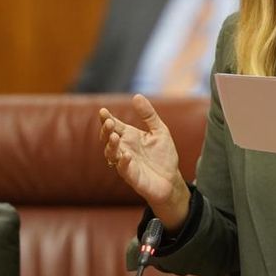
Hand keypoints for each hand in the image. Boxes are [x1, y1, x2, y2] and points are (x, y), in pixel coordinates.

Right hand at [100, 94, 189, 228]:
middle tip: (108, 122)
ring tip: (115, 137)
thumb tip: (136, 96)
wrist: (171, 179)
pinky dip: (123, 162)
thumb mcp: (159, 130)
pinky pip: (123, 169)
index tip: (103, 111)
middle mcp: (124, 149)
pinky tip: (127, 155)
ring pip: (111, 154)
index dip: (107, 119)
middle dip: (106, 131)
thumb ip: (148, 115)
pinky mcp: (132, 176)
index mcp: (129, 136)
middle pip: (108, 139)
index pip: (114, 126)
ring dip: (111, 146)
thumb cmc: (163, 155)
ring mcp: (126, 163)